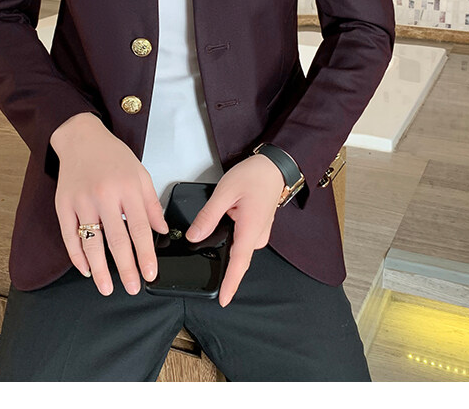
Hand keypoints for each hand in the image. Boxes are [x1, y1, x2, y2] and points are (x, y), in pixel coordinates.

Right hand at [51, 113, 169, 295]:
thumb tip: (162, 230)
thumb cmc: (112, 156)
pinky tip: (86, 268)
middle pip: (117, 240)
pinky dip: (77, 256)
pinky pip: (69, 236)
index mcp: (127, 188)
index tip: (150, 273)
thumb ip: (151, 204)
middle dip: (126, 269)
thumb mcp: (140, 174)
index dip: (146, 254)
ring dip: (100, 270)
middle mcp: (104, 195)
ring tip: (107, 287)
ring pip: (91, 243)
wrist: (81, 138)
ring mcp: (81, 201)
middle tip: (133, 287)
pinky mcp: (63, 204)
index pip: (140, 228)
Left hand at [185, 154, 285, 307]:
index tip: (223, 300)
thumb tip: (194, 236)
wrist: (274, 167)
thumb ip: (209, 216)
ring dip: (224, 243)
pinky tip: (224, 222)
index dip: (230, 284)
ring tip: (218, 221)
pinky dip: (230, 236)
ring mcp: (259, 233)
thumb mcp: (225, 192)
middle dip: (220, 258)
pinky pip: (241, 239)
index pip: (239, 264)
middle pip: (236, 257)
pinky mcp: (257, 229)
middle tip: (206, 243)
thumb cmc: (254, 176)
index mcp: (251, 229)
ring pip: (237, 247)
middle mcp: (258, 236)